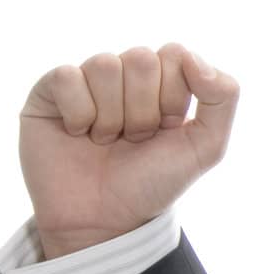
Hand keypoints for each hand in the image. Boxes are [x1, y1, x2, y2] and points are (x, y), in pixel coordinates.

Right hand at [19, 43, 239, 259]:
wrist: (105, 220)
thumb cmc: (154, 181)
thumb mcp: (207, 145)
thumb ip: (224, 96)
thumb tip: (193, 57)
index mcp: (162, 78)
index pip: (175, 53)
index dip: (173, 96)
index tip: (166, 128)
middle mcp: (124, 74)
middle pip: (141, 58)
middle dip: (144, 110)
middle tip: (134, 139)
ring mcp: (85, 80)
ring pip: (105, 65)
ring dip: (112, 115)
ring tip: (106, 140)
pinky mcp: (48, 93)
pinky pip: (66, 77)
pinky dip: (79, 113)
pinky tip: (78, 134)